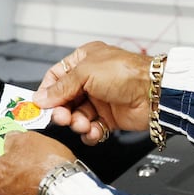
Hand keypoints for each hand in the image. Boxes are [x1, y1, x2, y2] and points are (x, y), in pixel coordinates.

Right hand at [33, 41, 150, 145]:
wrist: (154, 92)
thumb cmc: (126, 73)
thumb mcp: (85, 73)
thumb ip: (61, 87)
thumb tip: (42, 98)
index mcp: (84, 61)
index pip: (56, 77)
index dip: (47, 92)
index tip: (40, 106)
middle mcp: (90, 80)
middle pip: (64, 100)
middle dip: (62, 111)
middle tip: (62, 117)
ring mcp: (100, 99)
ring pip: (76, 116)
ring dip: (76, 123)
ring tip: (82, 124)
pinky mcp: (109, 118)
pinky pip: (91, 129)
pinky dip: (90, 133)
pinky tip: (94, 131)